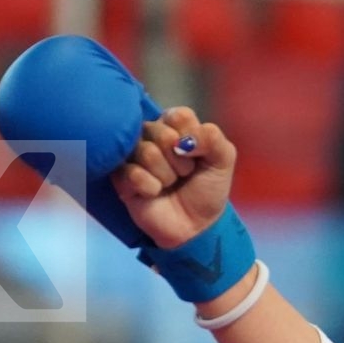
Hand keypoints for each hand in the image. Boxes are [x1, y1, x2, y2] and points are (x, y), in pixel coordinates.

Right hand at [109, 105, 235, 249]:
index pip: (179, 116)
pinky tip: (154, 193)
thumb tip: (185, 139)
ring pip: (148, 153)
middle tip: (184, 175)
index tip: (197, 157)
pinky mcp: (120, 175)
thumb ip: (214, 139)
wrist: (196, 225)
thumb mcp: (223, 161)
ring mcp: (132, 153)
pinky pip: (133, 173)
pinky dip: (151, 188)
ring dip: (167, 176)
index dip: (193, 140)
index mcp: (174, 125)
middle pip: (163, 134)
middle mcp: (150, 134)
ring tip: (169, 185)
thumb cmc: (207, 189)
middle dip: (181, 162)